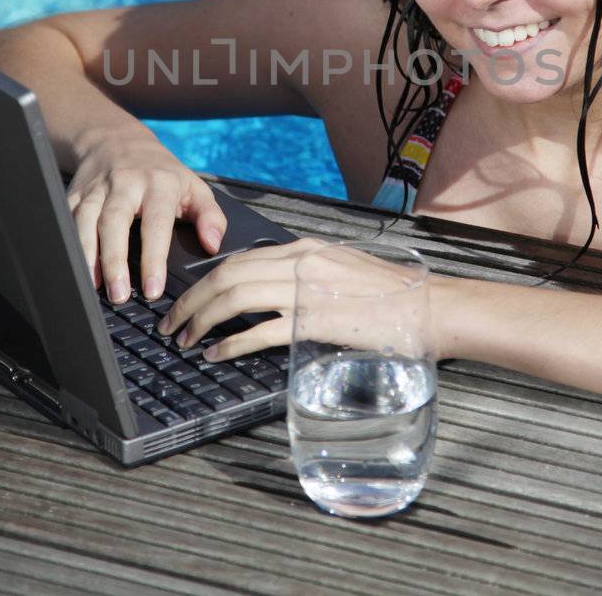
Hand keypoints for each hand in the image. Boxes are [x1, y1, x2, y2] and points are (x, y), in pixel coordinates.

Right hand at [66, 130, 227, 302]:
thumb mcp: (194, 187)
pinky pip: (66, 219)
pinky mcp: (74, 194)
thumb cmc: (161, 172)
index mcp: (158, 183)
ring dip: (87, 255)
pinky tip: (75, 268)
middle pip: (114, 221)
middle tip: (119, 295)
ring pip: (85, 221)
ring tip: (93, 287)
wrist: (118, 139)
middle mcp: (125, 183)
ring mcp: (96, 188)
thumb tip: (212, 245)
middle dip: (114, 260)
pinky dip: (68, 244)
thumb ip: (210, 216)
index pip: (156, 223)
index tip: (153, 289)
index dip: (154, 258)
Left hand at [158, 238, 424, 360]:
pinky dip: (231, 342)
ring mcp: (307, 290)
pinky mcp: (316, 320)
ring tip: (186, 340)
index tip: (189, 299)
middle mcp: (301, 262)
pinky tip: (217, 353)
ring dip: (202, 320)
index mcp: (306, 248)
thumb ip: (307, 276)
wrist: (429, 307)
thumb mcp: (343, 271)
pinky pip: (260, 330)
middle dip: (191, 300)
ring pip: (235, 297)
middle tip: (172, 323)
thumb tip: (274, 296)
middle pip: (227, 275)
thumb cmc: (392, 295)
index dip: (206, 281)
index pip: (239, 258)